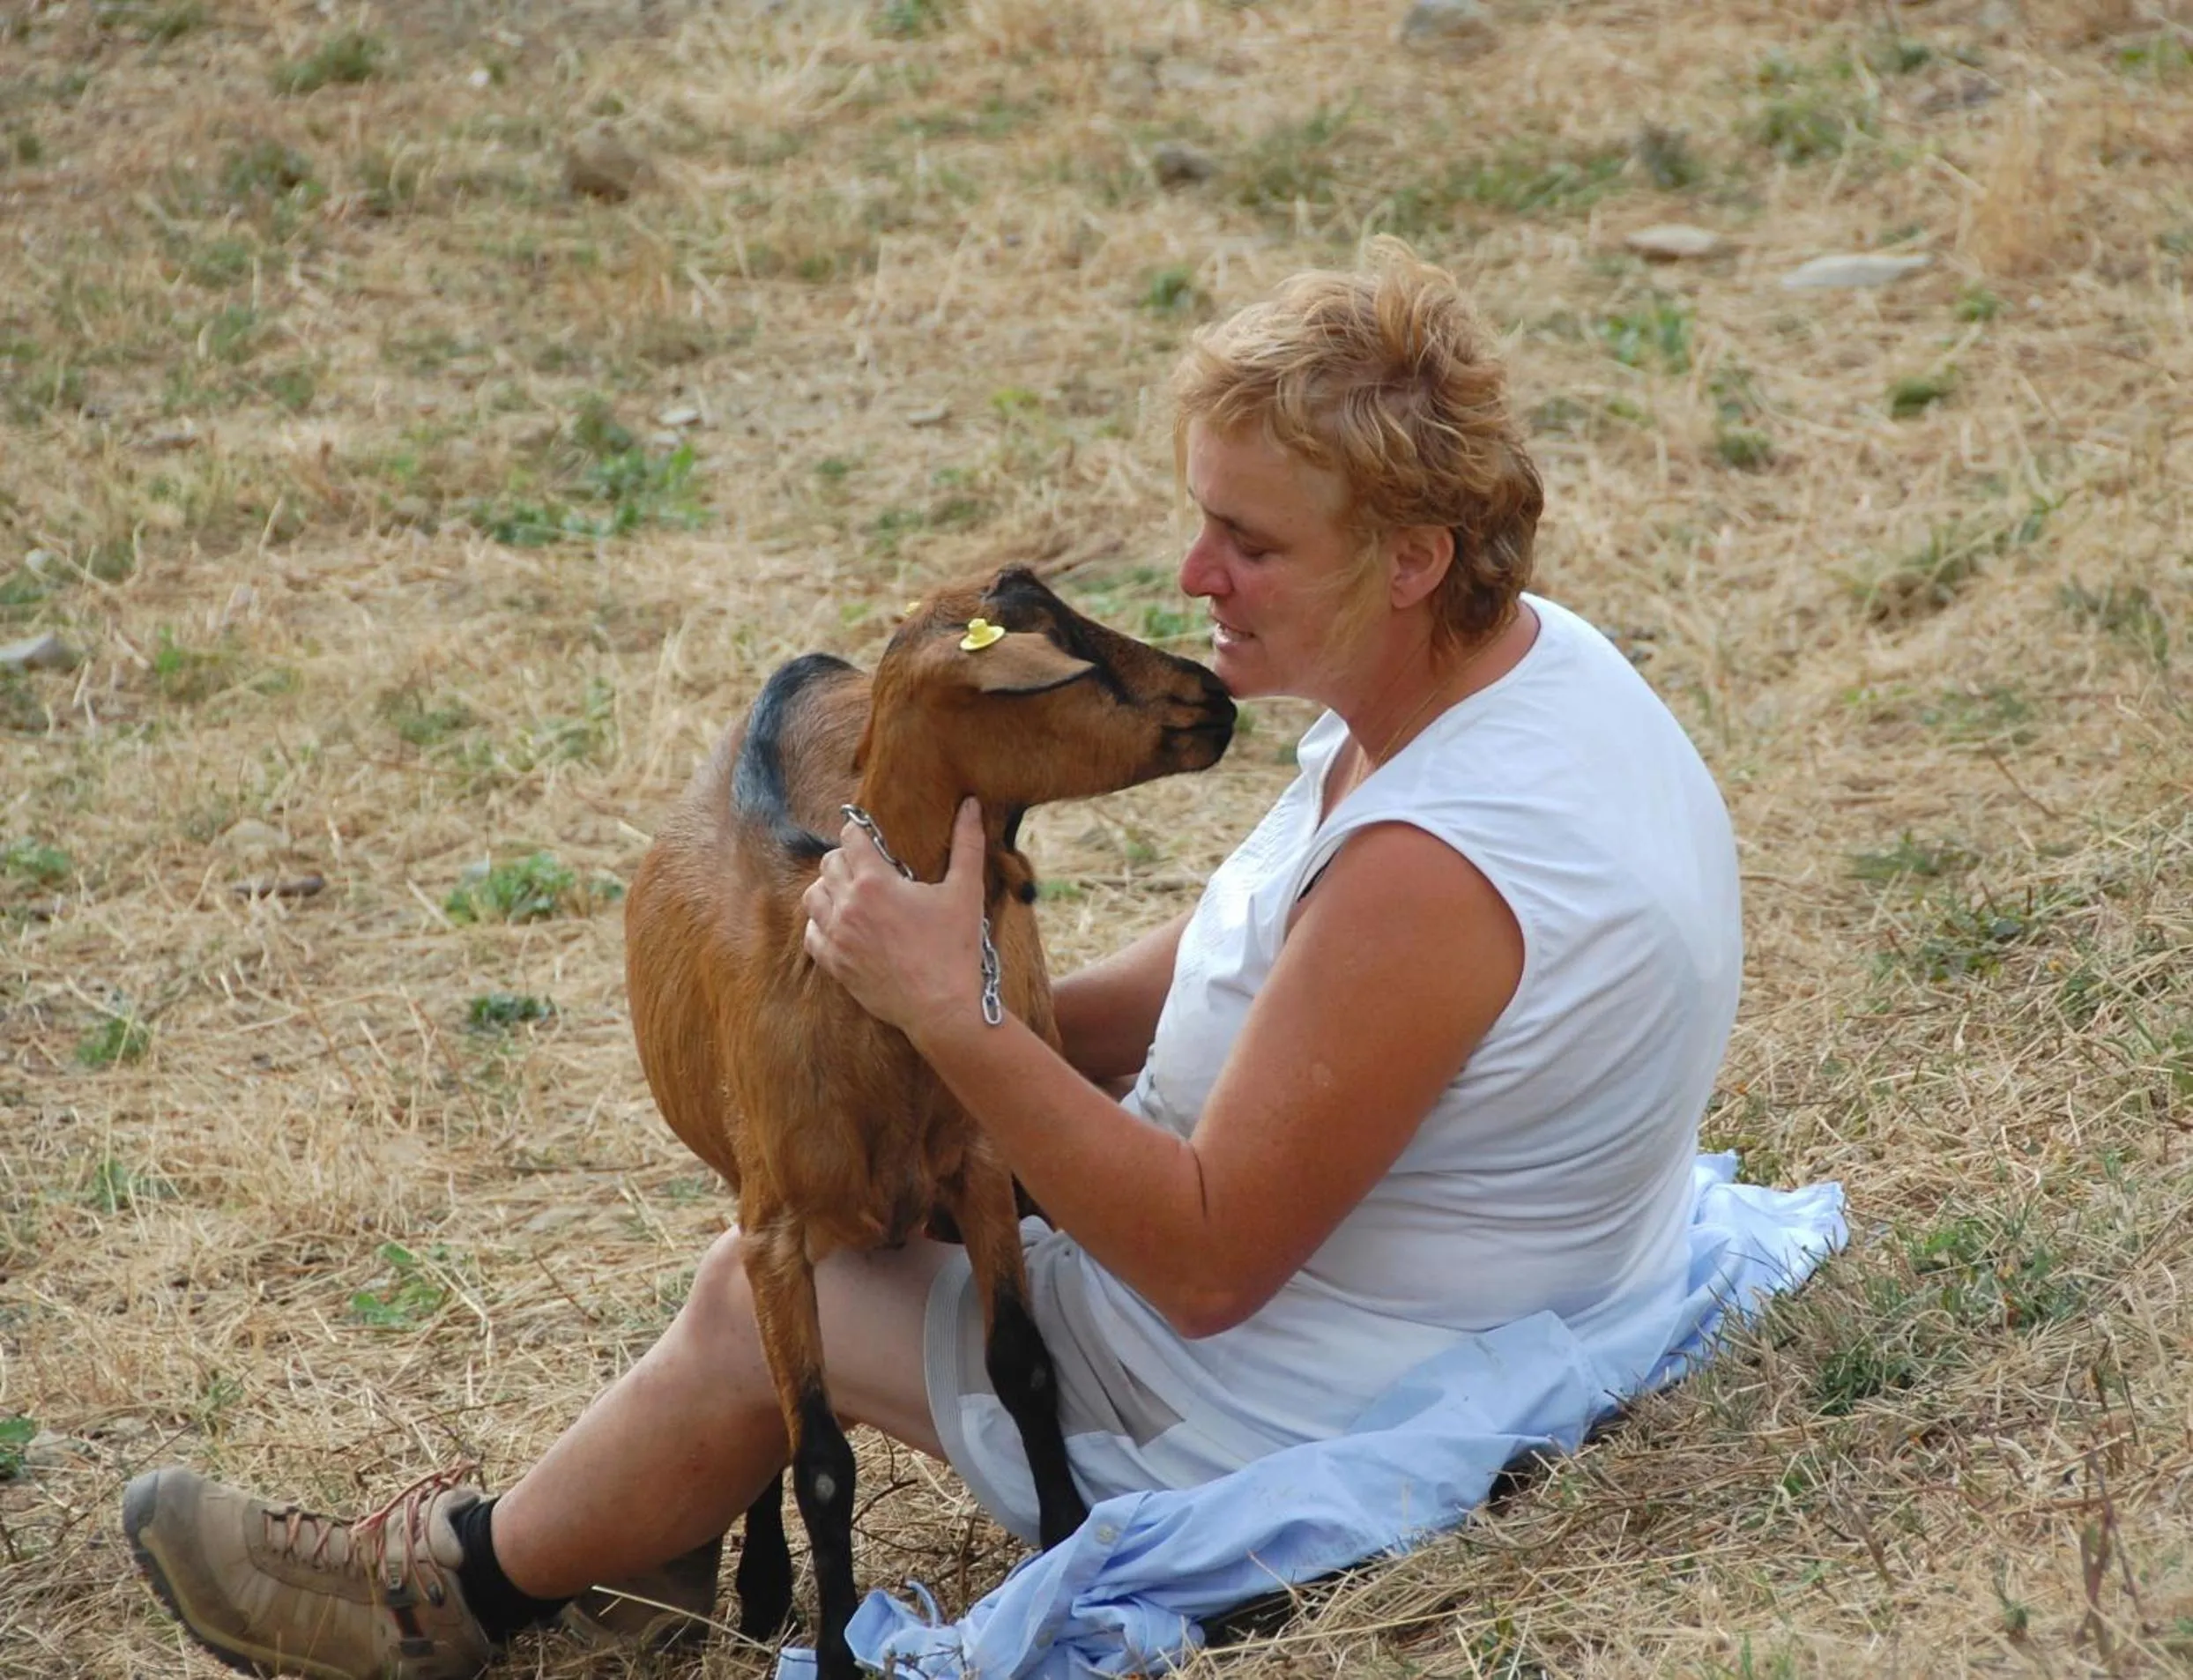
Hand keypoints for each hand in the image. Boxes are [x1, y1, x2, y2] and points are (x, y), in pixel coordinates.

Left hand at [802, 798, 987, 1042]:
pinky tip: (842, 925)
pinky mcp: (834, 964)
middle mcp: (847, 906)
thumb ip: (967, 843)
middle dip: (847, 859)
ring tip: (853, 895)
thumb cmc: (955, 949)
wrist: (941, 1007)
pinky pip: (811, 933)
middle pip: (829, 864)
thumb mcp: (965, 892)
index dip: (860, 833)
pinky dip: (821, 924)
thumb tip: (971, 804)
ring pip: (813, 897)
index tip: (871, 838)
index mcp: (874, 882)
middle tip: (870, 868)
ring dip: (829, 889)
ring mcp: (836, 937)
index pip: (850, 838)